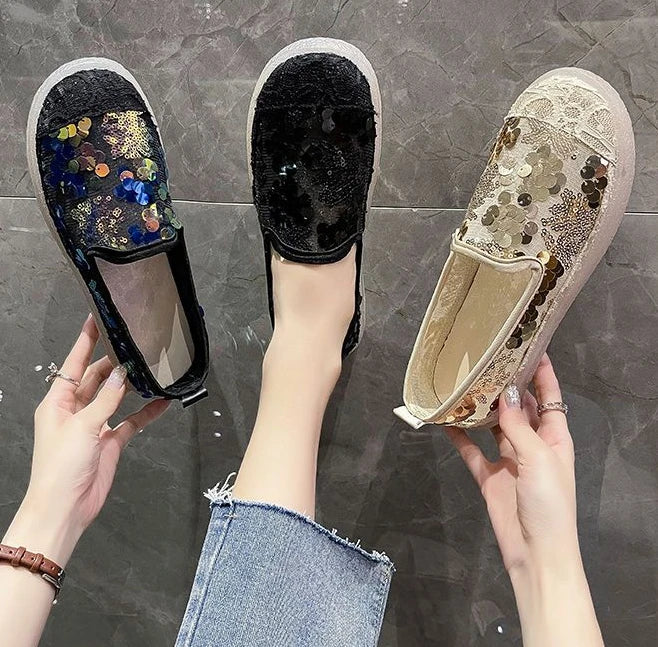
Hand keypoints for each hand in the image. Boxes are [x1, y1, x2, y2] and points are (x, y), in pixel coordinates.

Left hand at [5, 315, 168, 564]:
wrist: (66, 507)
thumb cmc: (61, 466)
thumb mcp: (83, 426)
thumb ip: (107, 398)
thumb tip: (123, 372)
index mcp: (58, 402)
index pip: (73, 364)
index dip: (85, 342)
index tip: (96, 319)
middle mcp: (75, 410)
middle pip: (97, 378)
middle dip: (113, 362)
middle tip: (134, 343)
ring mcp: (94, 425)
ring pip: (115, 397)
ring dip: (131, 385)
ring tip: (149, 368)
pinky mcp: (110, 441)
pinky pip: (131, 421)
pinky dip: (145, 412)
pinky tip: (161, 402)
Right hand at [447, 353, 603, 645]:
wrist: (535, 552)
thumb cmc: (549, 503)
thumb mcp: (538, 458)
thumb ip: (518, 425)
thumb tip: (505, 392)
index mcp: (554, 437)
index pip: (549, 396)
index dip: (542, 372)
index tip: (529, 345)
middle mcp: (533, 444)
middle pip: (519, 407)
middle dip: (506, 385)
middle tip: (485, 359)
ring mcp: (510, 460)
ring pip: (493, 426)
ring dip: (481, 408)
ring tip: (463, 384)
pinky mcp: (489, 476)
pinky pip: (471, 451)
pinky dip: (459, 436)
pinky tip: (444, 421)